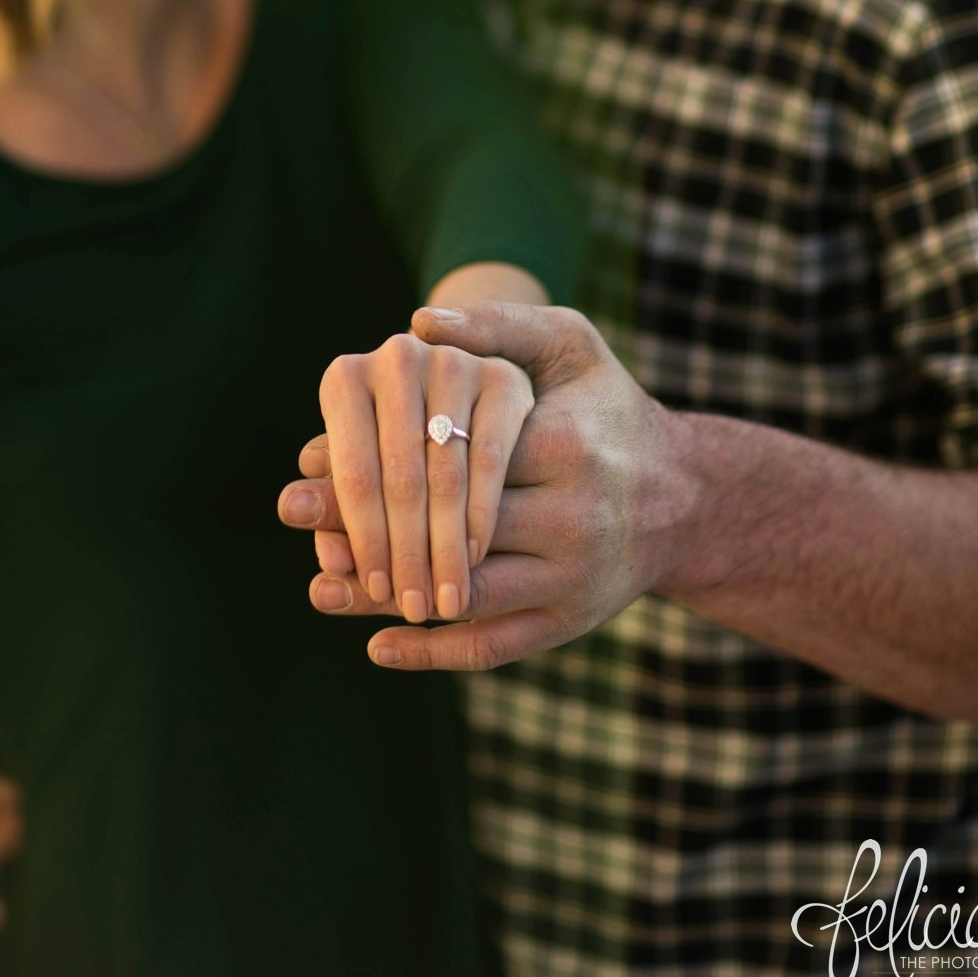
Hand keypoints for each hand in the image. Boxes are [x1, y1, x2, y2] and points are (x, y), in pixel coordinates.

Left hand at [278, 302, 700, 669]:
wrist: (685, 498)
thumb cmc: (607, 410)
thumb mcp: (570, 347)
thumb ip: (501, 327)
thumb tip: (418, 322)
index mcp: (567, 447)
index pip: (453, 457)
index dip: (379, 457)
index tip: (310, 451)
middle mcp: (573, 520)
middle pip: (450, 531)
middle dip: (365, 525)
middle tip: (292, 512)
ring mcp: (572, 580)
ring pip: (466, 597)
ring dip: (385, 598)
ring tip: (317, 584)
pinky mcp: (569, 624)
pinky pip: (493, 647)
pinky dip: (433, 654)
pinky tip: (374, 644)